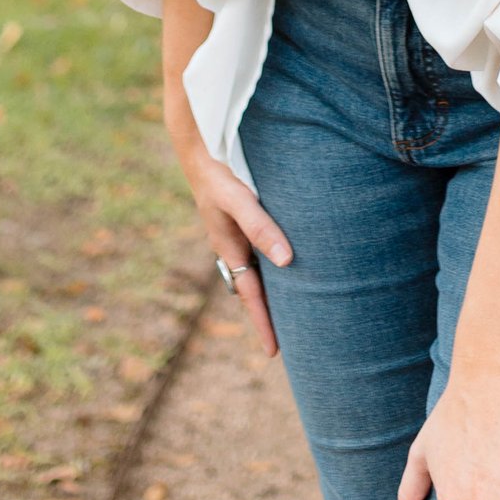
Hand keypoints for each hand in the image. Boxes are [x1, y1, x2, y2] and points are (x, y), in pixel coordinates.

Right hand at [165, 101, 289, 356]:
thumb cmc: (218, 172)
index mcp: (229, 249)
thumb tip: (287, 261)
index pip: (252, 297)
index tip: (275, 354)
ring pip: (259, 271)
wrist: (199, 145)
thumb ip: (261, 226)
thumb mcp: (238, 199)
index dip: (264, 324)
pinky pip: (260, 251)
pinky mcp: (244, 219)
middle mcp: (234, 247)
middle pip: (256, 289)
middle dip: (271, 314)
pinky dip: (273, 263)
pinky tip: (290, 262)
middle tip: (295, 340)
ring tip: (300, 309)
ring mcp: (237, 234)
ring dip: (275, 290)